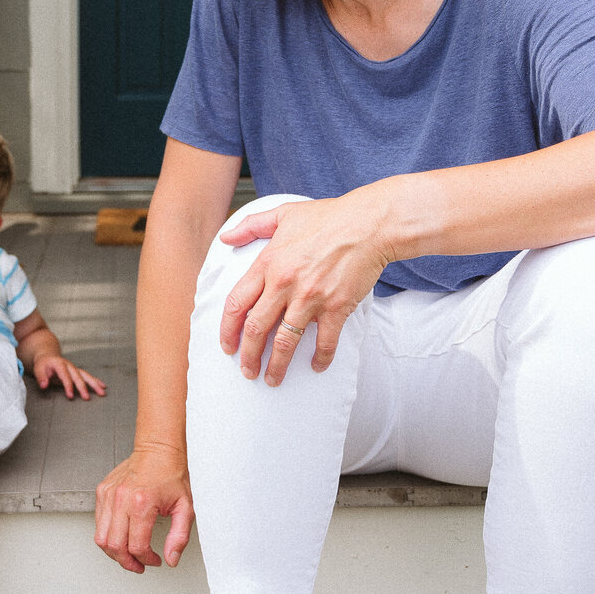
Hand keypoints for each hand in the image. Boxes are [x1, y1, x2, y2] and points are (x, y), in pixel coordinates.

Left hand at [32, 354, 106, 398]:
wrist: (48, 356)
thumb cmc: (43, 364)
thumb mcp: (38, 369)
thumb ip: (41, 378)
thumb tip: (44, 386)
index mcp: (60, 364)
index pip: (65, 376)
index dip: (68, 386)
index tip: (70, 396)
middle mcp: (69, 366)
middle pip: (78, 376)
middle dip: (83, 387)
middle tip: (86, 398)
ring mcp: (74, 368)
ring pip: (86, 376)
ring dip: (94, 384)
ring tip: (102, 392)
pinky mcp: (77, 372)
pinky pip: (88, 376)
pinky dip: (96, 381)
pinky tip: (102, 386)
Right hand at [95, 443, 193, 572]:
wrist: (158, 449)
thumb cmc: (171, 474)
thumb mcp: (185, 508)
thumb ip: (179, 537)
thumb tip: (171, 559)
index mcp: (142, 504)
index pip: (137, 546)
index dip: (146, 560)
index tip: (154, 560)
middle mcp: (121, 499)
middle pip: (115, 546)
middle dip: (127, 562)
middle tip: (139, 565)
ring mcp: (108, 495)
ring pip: (101, 538)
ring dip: (114, 552)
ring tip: (128, 554)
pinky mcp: (102, 492)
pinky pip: (98, 523)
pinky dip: (108, 534)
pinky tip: (122, 535)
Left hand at [218, 191, 390, 385]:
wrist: (369, 223)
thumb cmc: (329, 217)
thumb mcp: (283, 213)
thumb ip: (250, 226)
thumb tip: (225, 237)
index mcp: (268, 263)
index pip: (236, 303)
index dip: (227, 330)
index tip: (226, 346)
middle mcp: (284, 284)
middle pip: (256, 329)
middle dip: (248, 356)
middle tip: (246, 371)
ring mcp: (310, 298)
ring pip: (285, 342)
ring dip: (277, 365)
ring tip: (273, 380)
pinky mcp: (336, 307)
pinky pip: (325, 342)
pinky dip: (320, 358)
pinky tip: (316, 367)